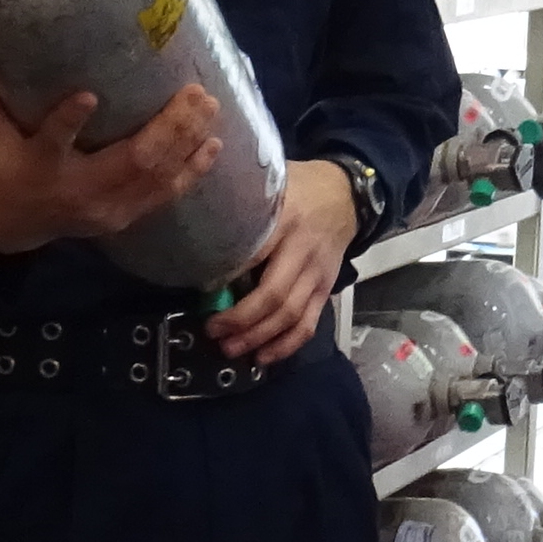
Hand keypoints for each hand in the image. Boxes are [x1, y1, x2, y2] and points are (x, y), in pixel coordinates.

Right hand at [0, 41, 220, 256]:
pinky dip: (192, 172)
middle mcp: (75, 192)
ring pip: (155, 180)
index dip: (69, 123)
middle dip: (168, 130)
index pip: (51, 145)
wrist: (5, 226)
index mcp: (36, 167)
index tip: (88, 95)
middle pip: (129, 164)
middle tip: (195, 93)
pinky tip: (214, 146)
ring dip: (188, 145)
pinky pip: (164, 196)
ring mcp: (103, 210)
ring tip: (210, 110)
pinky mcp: (121, 219)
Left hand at [215, 154, 354, 363]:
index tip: (202, 293)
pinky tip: (262, 357)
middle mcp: (303, 250)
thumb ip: (241, 208)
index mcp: (285, 219)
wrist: (346, 195)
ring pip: (291, 316)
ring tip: (230, 348)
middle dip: (241, 320)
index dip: (228, 278)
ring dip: (259, 338)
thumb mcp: (268, 184)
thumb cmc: (297, 189)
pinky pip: (308, 325)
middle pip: (274, 295)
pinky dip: (285, 346)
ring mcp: (318, 274)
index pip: (256, 254)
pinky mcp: (326, 291)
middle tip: (212, 331)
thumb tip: (197, 235)